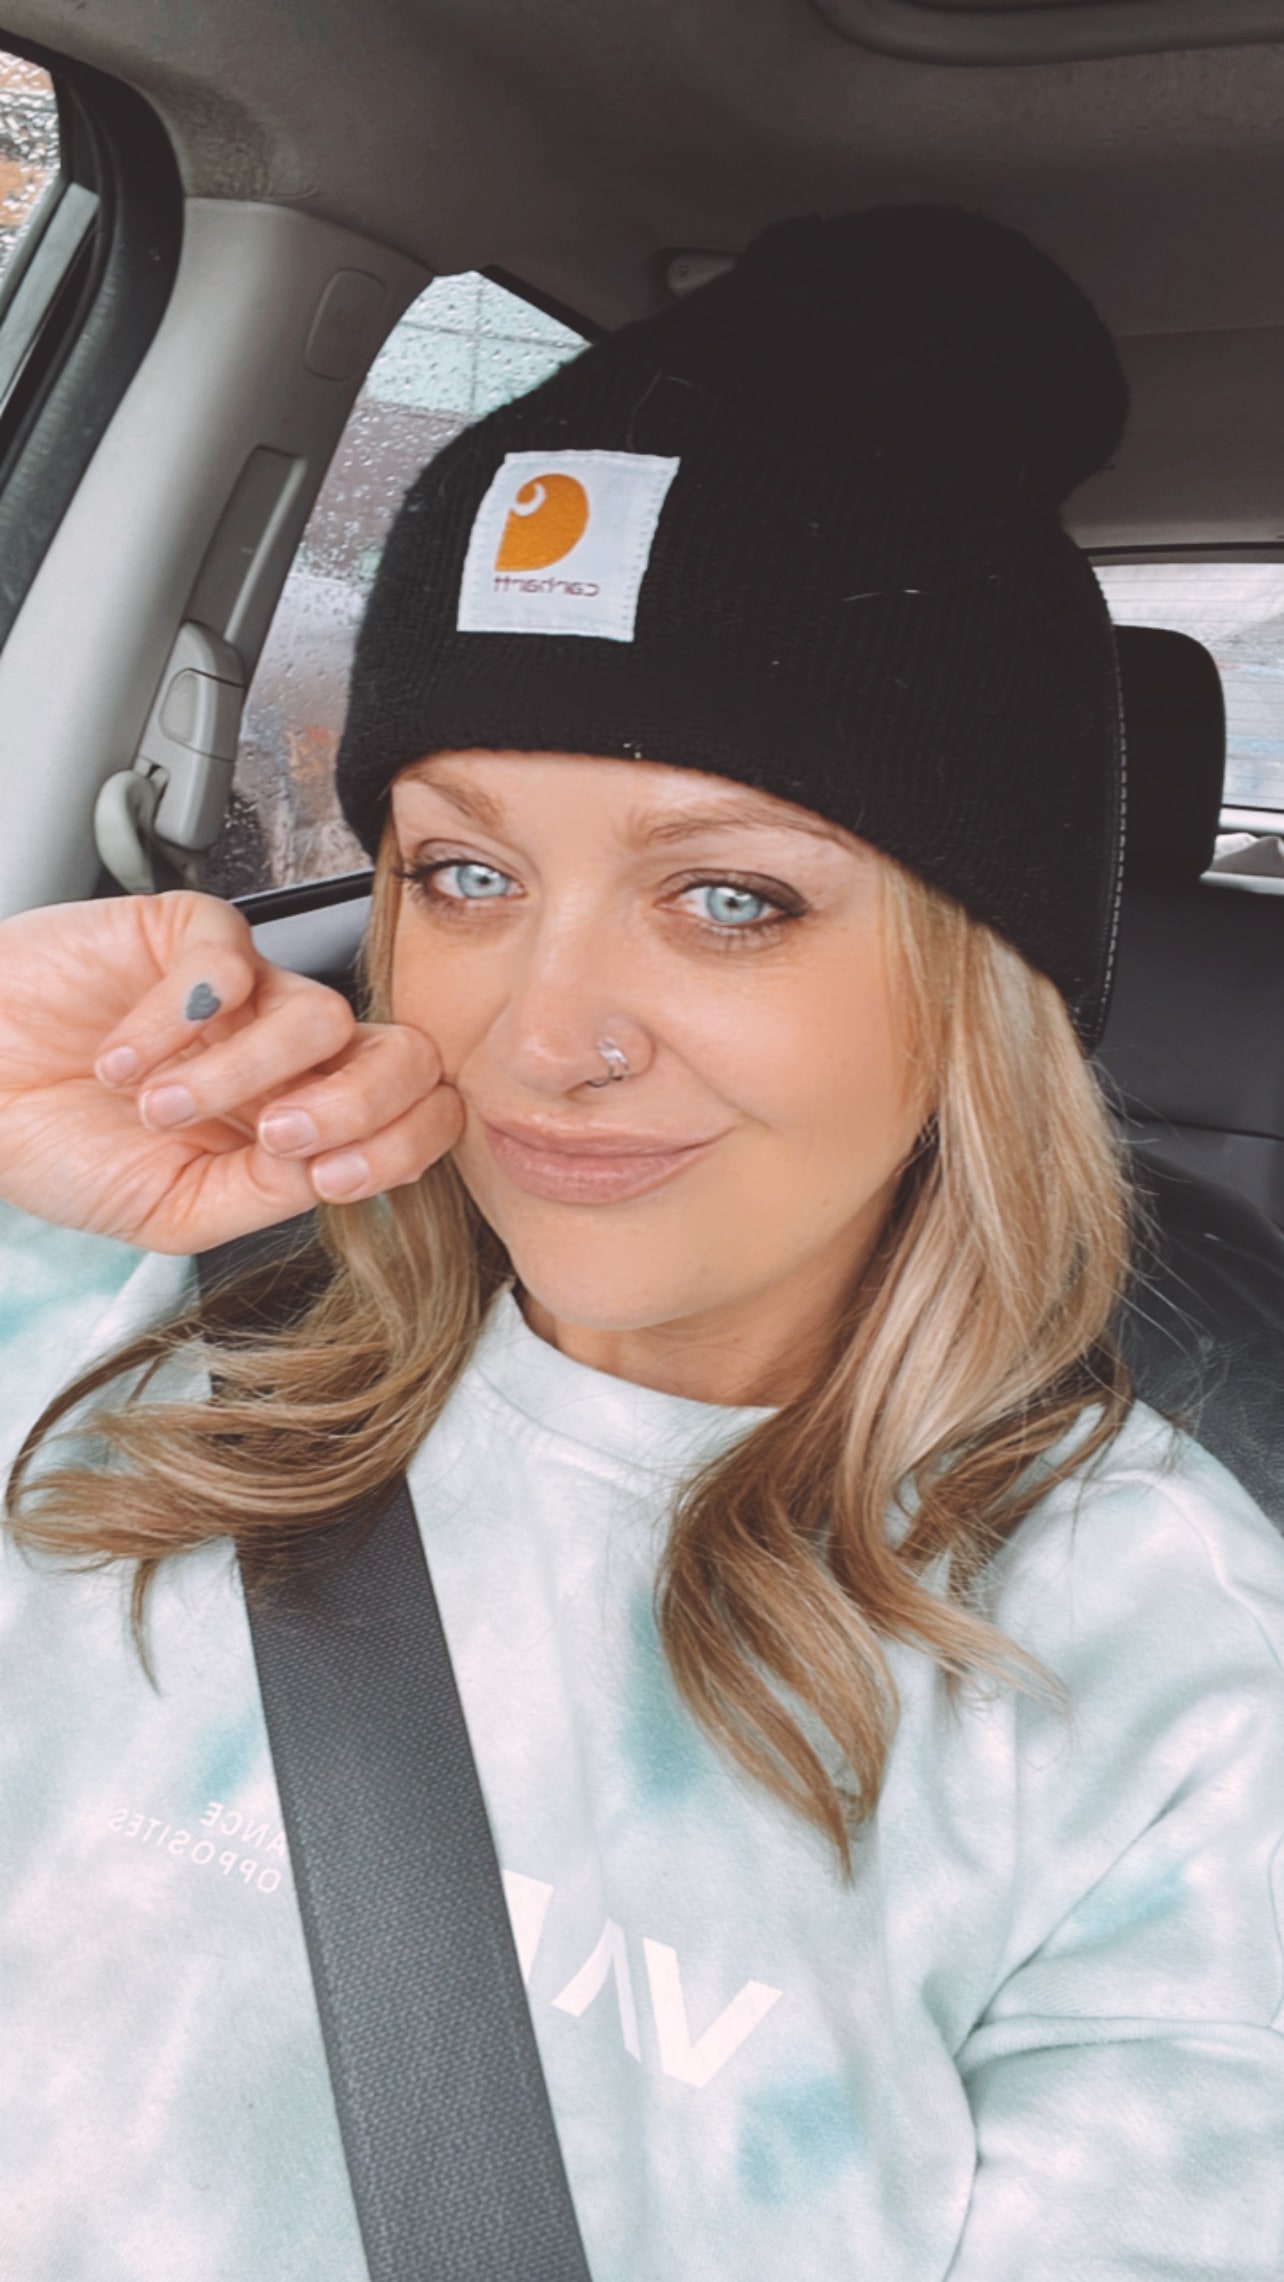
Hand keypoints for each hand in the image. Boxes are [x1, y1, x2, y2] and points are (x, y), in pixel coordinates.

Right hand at [0, 890, 463, 1253]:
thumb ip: (264, 1194)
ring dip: (238, 1076)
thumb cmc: (63, 1146)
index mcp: (303, 1120)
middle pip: (402, 1052)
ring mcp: (247, 991)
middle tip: (273, 1139)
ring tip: (156, 1108)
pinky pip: (229, 962)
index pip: (412, 1117)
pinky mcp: (190, 934)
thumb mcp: (172, 1211)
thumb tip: (336, 1170)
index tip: (327, 1179)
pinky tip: (120, 1058)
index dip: (399, 1146)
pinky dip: (174, 1021)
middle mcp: (289, 1054)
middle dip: (355, 1107)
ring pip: (320, 1016)